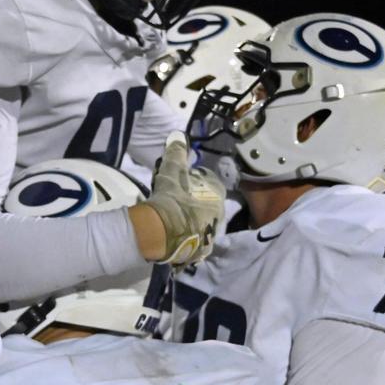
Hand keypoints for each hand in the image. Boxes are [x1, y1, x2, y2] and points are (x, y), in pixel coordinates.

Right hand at [143, 131, 224, 264]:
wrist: (164, 233)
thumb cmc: (172, 198)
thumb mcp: (172, 172)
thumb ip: (176, 153)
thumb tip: (178, 135)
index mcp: (217, 193)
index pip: (209, 180)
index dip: (194, 176)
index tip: (181, 177)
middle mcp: (220, 214)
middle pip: (207, 201)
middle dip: (193, 197)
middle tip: (175, 195)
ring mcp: (211, 233)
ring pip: (202, 220)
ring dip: (190, 216)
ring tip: (173, 214)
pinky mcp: (201, 249)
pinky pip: (195, 237)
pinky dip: (187, 233)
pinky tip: (174, 231)